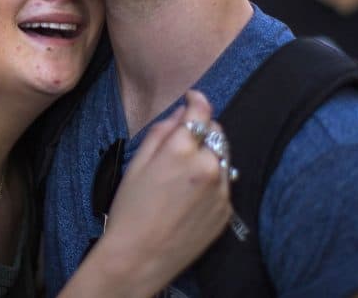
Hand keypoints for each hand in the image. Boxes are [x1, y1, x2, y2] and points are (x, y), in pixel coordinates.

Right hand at [86, 91, 231, 295]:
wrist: (139, 258)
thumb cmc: (130, 211)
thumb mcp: (137, 162)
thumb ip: (162, 130)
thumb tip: (181, 112)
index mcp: (182, 150)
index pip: (201, 111)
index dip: (196, 100)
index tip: (192, 98)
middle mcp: (208, 166)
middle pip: (216, 132)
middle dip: (202, 131)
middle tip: (181, 145)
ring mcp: (221, 190)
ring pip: (223, 157)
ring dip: (209, 156)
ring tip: (184, 174)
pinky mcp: (226, 211)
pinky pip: (225, 184)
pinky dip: (213, 181)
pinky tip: (190, 196)